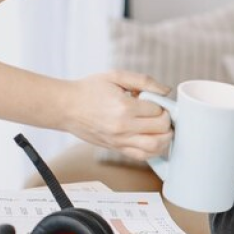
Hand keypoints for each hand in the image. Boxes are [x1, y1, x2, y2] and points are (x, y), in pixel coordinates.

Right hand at [58, 71, 172, 159]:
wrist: (65, 106)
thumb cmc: (89, 90)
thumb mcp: (117, 76)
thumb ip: (144, 81)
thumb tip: (166, 90)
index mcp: (124, 107)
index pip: (158, 112)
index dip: (163, 106)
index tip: (159, 102)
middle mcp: (122, 127)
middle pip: (160, 130)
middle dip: (168, 122)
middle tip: (164, 114)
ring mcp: (119, 140)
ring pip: (154, 148)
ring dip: (165, 139)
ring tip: (163, 129)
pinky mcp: (115, 148)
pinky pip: (141, 156)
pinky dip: (153, 151)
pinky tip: (154, 140)